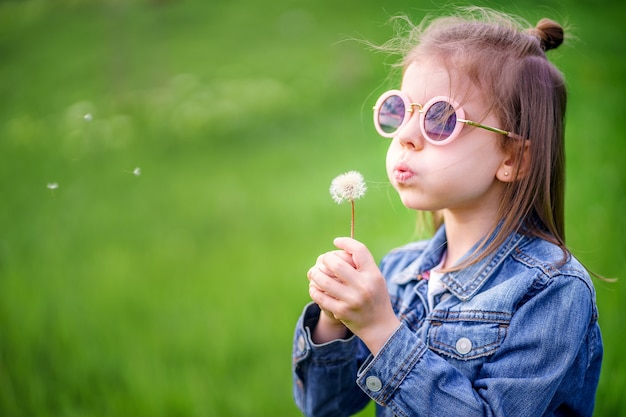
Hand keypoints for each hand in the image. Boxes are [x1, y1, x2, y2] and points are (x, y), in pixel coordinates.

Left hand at [307, 237, 400, 354]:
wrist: (379, 327)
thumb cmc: (375, 297)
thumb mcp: (376, 278)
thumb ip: (362, 264)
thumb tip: (342, 246)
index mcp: (373, 274)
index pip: (359, 250)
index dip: (345, 242)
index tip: (336, 241)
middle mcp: (363, 286)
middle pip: (336, 263)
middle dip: (326, 258)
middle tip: (324, 259)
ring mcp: (351, 300)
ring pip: (323, 279)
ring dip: (315, 273)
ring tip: (315, 272)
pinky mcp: (341, 311)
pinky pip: (319, 295)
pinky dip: (314, 289)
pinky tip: (315, 286)